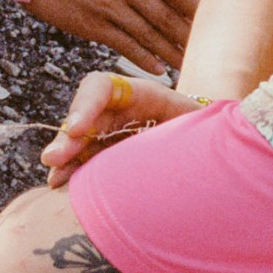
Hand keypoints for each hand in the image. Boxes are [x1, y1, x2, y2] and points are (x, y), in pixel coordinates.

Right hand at [24, 0, 198, 71]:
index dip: (196, 7)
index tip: (211, 20)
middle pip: (168, 16)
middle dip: (190, 35)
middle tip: (208, 51)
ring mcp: (110, 6)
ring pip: (151, 35)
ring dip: (172, 52)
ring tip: (188, 64)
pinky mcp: (93, 25)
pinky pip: (126, 46)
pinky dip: (145, 59)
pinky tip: (158, 68)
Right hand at [40, 72, 205, 188]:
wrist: (218, 153)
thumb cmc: (214, 132)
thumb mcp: (206, 124)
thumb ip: (199, 122)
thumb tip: (204, 125)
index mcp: (143, 96)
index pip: (103, 86)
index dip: (86, 104)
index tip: (79, 129)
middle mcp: (120, 112)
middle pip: (85, 116)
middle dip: (68, 136)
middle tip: (54, 158)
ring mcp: (112, 135)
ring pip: (79, 142)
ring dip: (64, 158)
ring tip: (55, 178)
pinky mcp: (110, 158)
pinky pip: (84, 162)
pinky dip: (70, 173)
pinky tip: (60, 185)